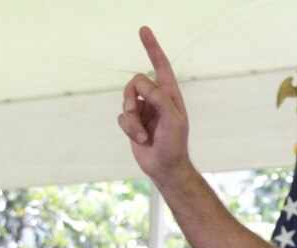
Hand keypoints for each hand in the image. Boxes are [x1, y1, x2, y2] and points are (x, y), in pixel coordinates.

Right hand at [117, 26, 193, 185]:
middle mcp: (156, 99)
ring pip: (125, 101)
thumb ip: (159, 99)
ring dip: (131, 120)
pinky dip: (128, 129)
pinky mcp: (133, 123)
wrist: (166, 168)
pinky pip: (121, 117)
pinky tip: (141, 140)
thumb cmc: (175, 144)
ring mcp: (144, 110)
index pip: (161, 66)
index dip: (152, 48)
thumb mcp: (173, 120)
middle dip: (131, 98)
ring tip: (143, 135)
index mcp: (170, 94)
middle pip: (135, 83)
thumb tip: (142, 83)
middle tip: (135, 112)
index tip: (143, 30)